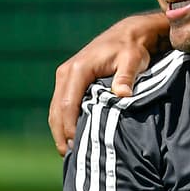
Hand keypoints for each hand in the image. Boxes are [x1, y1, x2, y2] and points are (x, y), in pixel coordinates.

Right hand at [48, 12, 166, 154]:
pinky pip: (62, 104)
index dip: (69, 127)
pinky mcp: (70, 80)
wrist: (129, 34)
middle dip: (61, 133)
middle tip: (70, 156)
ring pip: (56, 108)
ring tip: (69, 152)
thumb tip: (123, 94)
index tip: (76, 145)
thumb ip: (126, 77)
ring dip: (59, 129)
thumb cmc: (133, 49)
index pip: (67, 104)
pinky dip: (63, 121)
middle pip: (57, 109)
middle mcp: (66, 73)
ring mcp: (66, 77)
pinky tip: (71, 136)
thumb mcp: (133, 61)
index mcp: (78, 70)